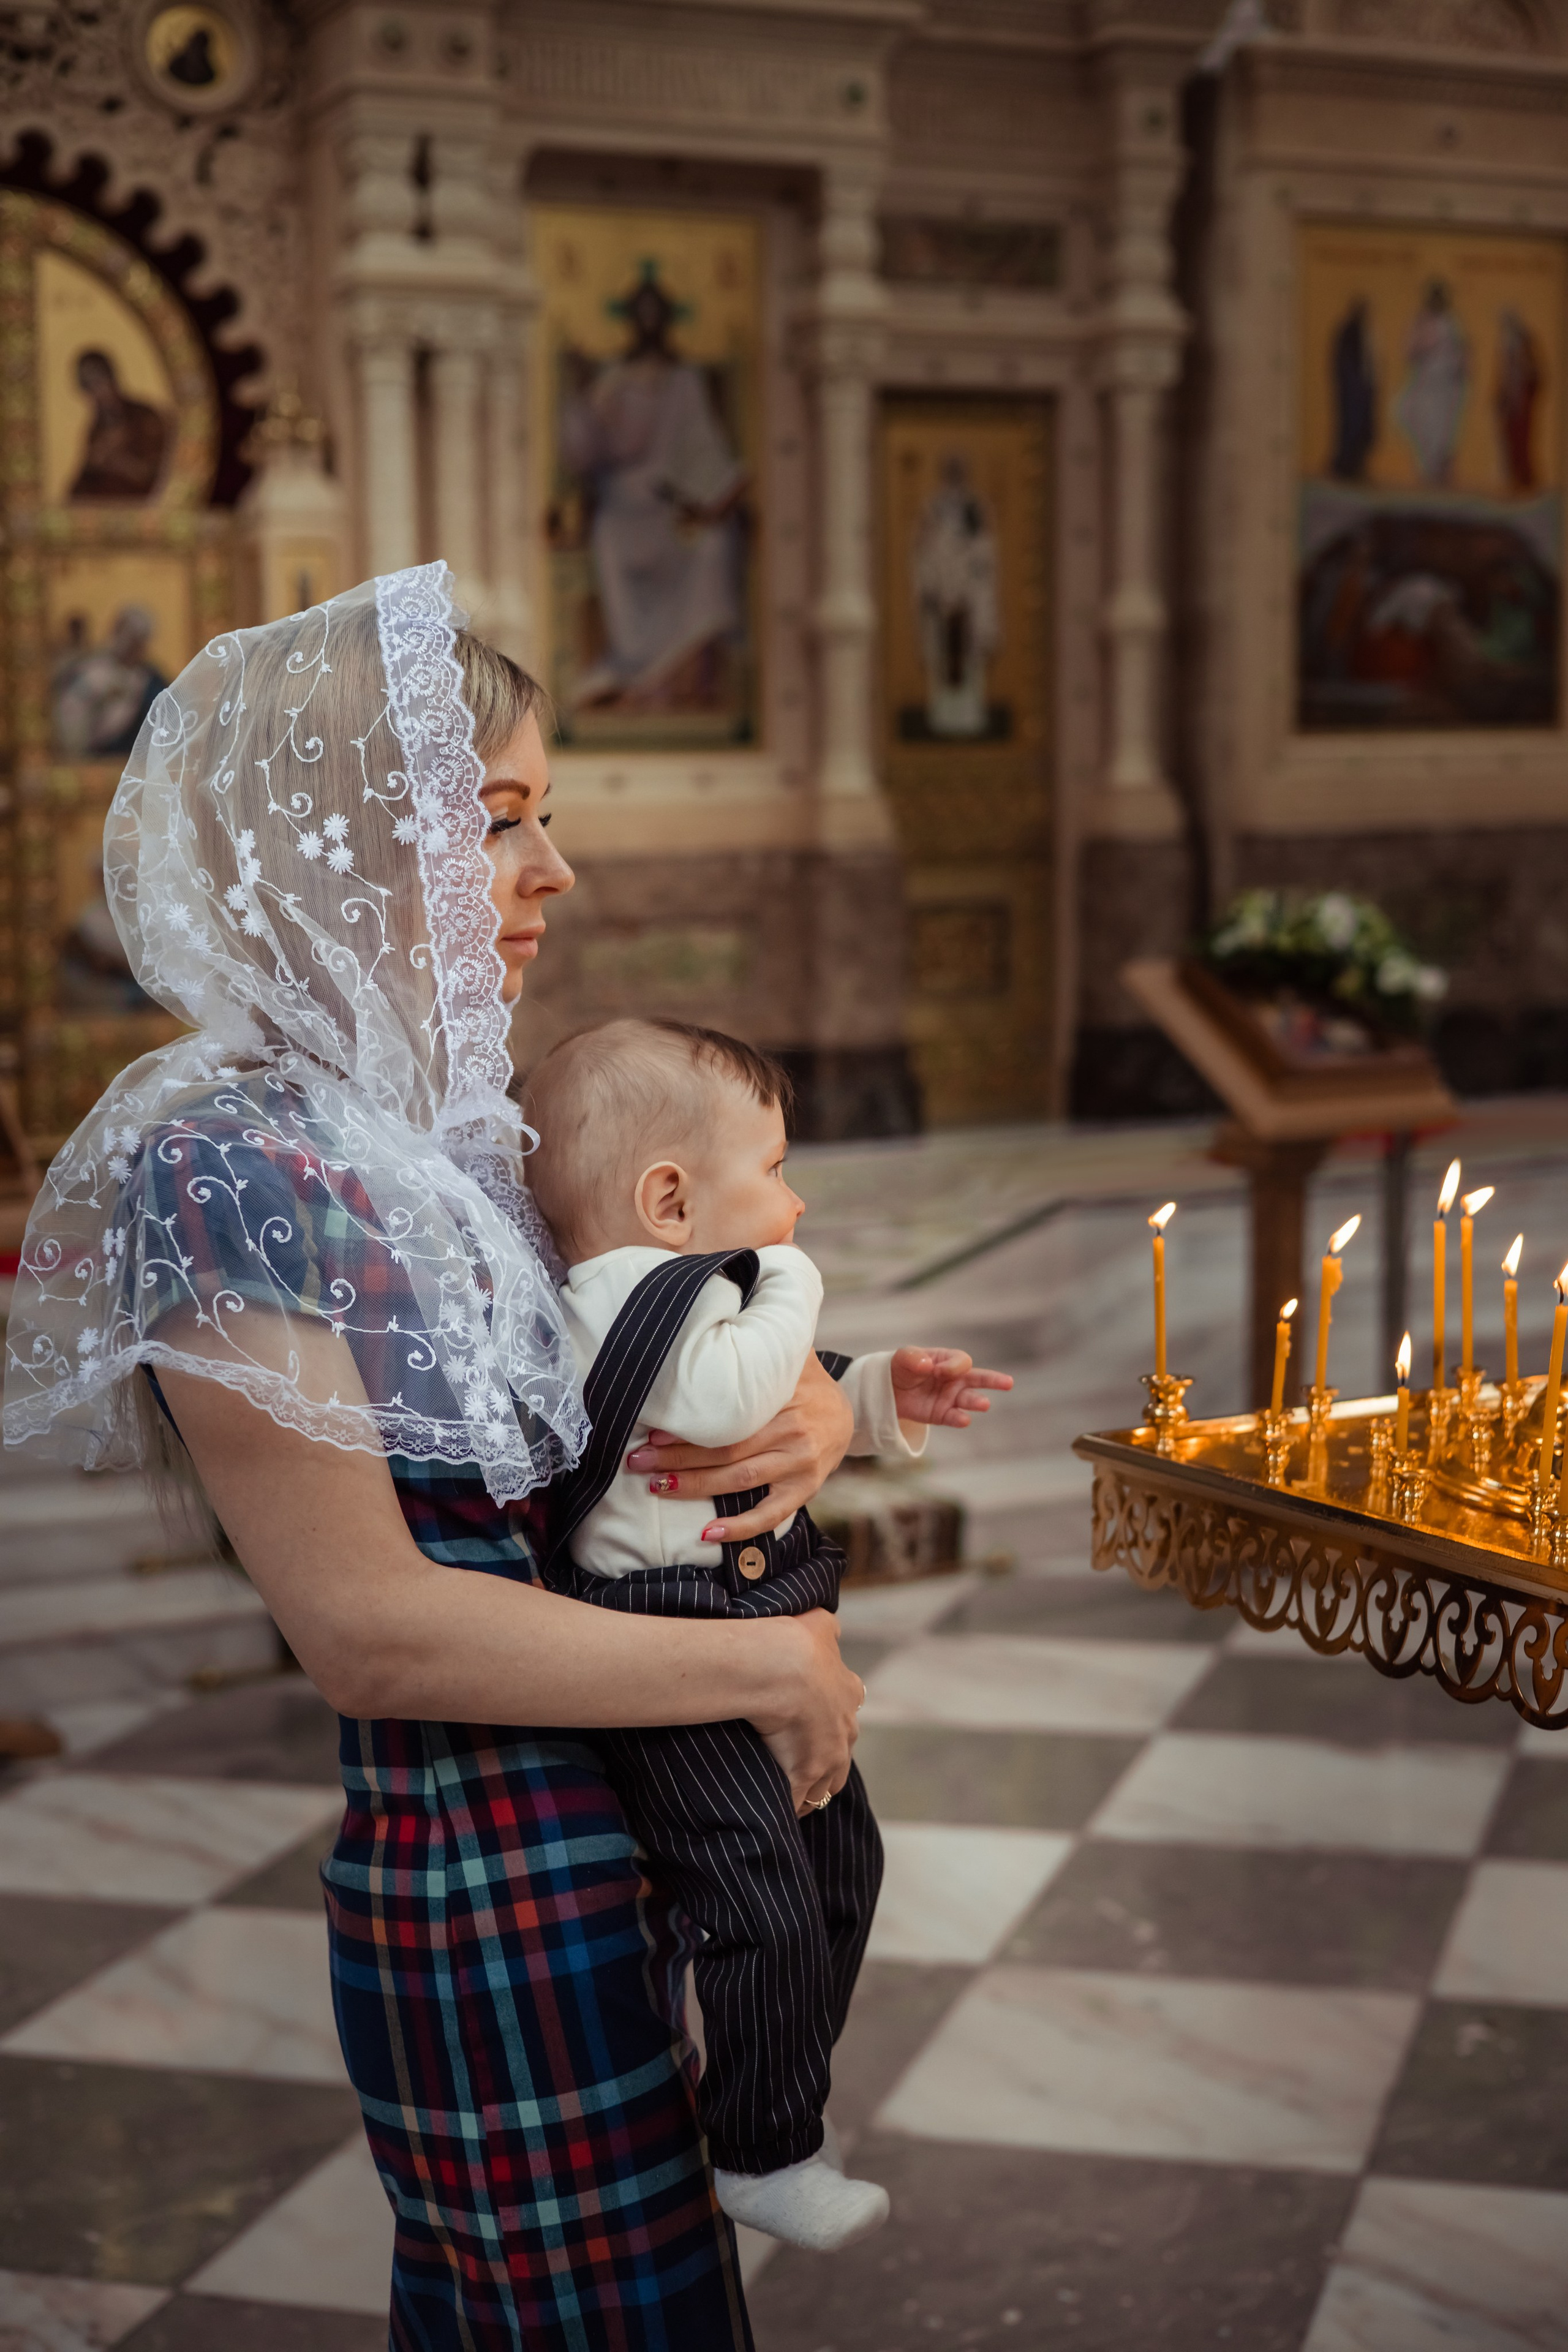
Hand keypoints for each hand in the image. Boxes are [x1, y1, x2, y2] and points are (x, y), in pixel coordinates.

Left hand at [624, 1350, 854, 1542]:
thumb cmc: (803, 1381)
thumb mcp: (789, 1355)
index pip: (730, 1419)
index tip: (654, 1431)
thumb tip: (722, 1305)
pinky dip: (740, 1528)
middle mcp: (794, 1434)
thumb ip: (759, 1339)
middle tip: (638, 1461)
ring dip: (695, 1488)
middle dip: (678, 1459)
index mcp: (785, 1400)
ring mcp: (801, 1466)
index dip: (691, 1430)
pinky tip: (707, 1535)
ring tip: (656, 1486)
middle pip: (727, 1452)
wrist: (849, 1411)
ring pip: (741, 1482)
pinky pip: (771, 1515)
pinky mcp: (805, 1491)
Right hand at [747, 1609, 865, 1814]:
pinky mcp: (805, 1777)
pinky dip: (788, 1805)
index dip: (832, 1722)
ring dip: (810, 1790)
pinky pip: (797, 1802)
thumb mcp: (820, 1624)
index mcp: (848, 1693)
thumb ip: (826, 1629)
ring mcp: (828, 1758)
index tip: (815, 1726)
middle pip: (840, 1758)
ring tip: (787, 1793)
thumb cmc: (796, 1641)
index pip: (847, 1715)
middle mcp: (845, 1730)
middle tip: (800, 1765)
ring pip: (824, 1786)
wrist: (781, 1667)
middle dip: (825, 1763)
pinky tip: (773, 1807)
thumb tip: (828, 1628)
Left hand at [890, 1345, 1012, 1428]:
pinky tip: (964, 1420)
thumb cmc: (901, 1368)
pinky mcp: (942, 1414)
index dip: (953, 1366)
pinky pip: (953, 1417)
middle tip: (1008, 1383)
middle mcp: (955, 1379)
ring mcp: (950, 1397)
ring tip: (984, 1404)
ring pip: (969, 1399)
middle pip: (978, 1378)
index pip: (961, 1361)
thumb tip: (927, 1365)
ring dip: (976, 1402)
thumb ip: (914, 1358)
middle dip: (993, 1380)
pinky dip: (959, 1419)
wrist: (889, 1389)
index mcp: (948, 1360)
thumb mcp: (903, 1358)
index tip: (937, 1370)